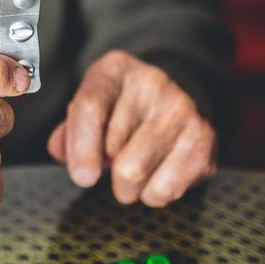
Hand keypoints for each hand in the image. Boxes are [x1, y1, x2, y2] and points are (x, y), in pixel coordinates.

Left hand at [47, 50, 216, 206]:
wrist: (174, 98)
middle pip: (113, 147)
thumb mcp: (90, 106)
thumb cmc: (121, 108)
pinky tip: (156, 175)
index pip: (90, 108)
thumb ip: (69, 131)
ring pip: (135, 172)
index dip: (80, 147)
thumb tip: (61, 152)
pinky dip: (153, 194)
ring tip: (132, 170)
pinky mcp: (204, 138)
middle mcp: (153, 83)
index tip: (82, 176)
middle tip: (114, 158)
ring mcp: (182, 109)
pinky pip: (165, 189)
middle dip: (106, 167)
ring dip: (126, 186)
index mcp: (115, 69)